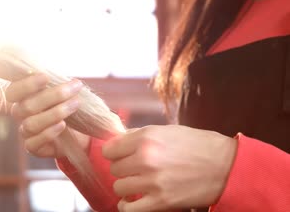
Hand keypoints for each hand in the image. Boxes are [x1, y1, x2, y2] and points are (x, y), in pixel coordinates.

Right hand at [5, 74, 89, 157]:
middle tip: (74, 87)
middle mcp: (20, 114)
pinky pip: (34, 142)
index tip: (46, 77)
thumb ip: (56, 83)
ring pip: (31, 124)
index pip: (13, 91)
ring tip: (75, 104)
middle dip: (53, 95)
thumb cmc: (65, 105)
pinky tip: (62, 125)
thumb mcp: (61, 92)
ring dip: (55, 112)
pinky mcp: (32, 148)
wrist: (76, 133)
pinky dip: (49, 133)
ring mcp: (25, 132)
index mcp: (22, 97)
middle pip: (27, 106)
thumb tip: (63, 76)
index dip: (26, 84)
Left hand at [102, 125, 237, 211]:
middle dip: (123, 169)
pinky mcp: (161, 202)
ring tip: (138, 183)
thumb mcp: (167, 131)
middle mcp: (146, 158)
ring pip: (119, 187)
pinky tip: (132, 200)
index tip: (120, 156)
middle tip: (136, 169)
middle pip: (114, 168)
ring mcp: (152, 182)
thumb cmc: (198, 145)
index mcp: (146, 138)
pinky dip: (127, 206)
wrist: (226, 166)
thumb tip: (117, 140)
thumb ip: (140, 136)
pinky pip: (128, 209)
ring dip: (127, 186)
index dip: (114, 153)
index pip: (109, 149)